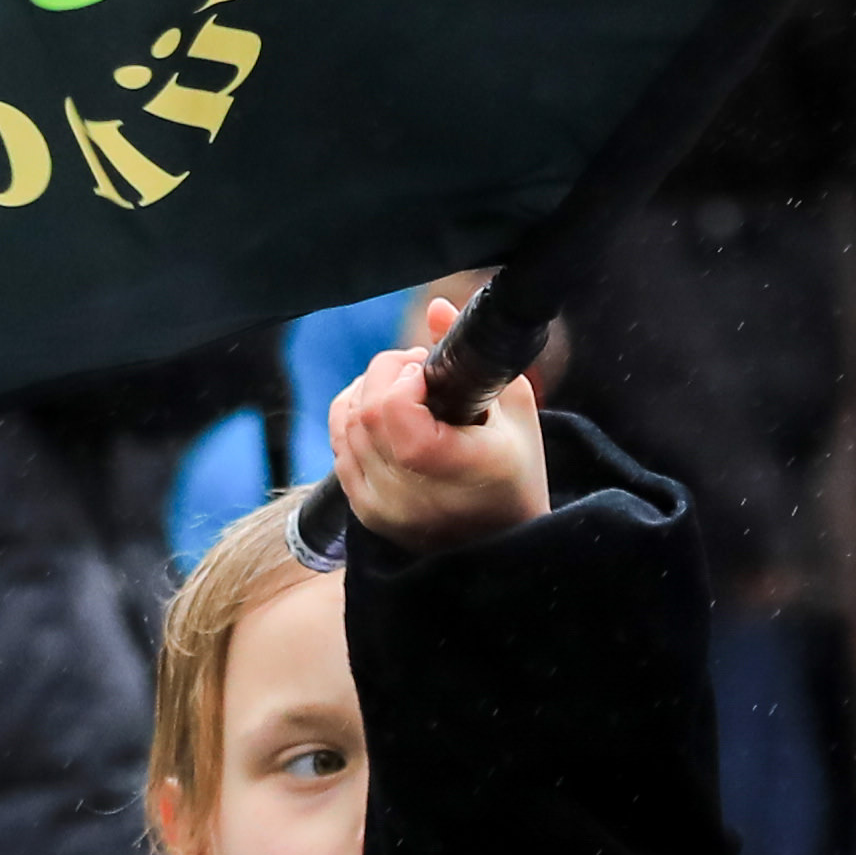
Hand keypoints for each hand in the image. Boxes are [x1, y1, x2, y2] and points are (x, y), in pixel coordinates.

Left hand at [326, 283, 553, 547]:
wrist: (504, 547)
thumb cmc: (517, 473)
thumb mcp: (516, 411)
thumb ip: (473, 356)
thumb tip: (435, 306)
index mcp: (455, 470)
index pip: (393, 411)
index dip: (404, 378)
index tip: (432, 373)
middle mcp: (411, 495)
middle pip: (364, 411)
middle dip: (387, 375)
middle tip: (422, 374)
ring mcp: (382, 508)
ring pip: (345, 424)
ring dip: (370, 393)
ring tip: (408, 394)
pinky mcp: (364, 513)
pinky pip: (338, 447)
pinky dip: (354, 420)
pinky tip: (385, 416)